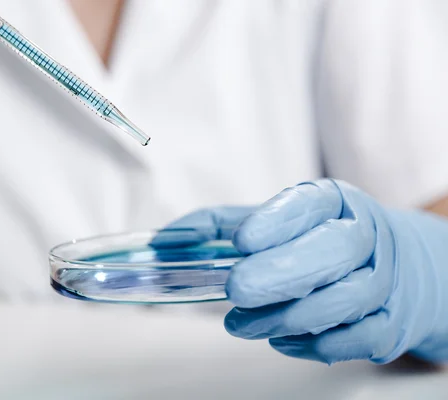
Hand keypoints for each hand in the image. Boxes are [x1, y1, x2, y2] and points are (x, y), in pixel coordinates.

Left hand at [168, 180, 447, 363]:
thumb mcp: (269, 222)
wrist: (390, 265)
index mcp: (332, 202)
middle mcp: (363, 235)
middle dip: (281, 273)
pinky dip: (315, 344)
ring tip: (241, 324)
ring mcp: (382, 279)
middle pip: (334, 250)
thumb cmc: (312, 240)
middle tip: (235, 290)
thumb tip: (164, 240)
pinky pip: (357, 338)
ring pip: (344, 299)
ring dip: (287, 316)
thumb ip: (216, 226)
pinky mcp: (389, 322)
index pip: (310, 203)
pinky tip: (279, 338)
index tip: (241, 240)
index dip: (276, 222)